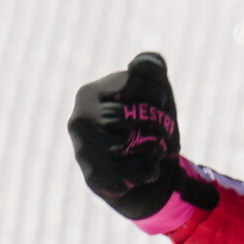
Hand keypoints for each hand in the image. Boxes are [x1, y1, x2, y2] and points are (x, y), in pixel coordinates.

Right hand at [68, 52, 218, 229]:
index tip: (158, 106)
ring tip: (151, 151)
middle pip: (137, 114)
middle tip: (163, 136)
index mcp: (89, 93)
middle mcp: (80, 119)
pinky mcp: (95, 178)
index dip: (158, 96)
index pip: (135, 81)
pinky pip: (138, 170)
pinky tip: (142, 172)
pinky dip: (151, 171)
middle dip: (161, 124)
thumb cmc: (146, 128)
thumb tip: (142, 65)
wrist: (144, 176)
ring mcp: (84, 150)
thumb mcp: (153, 92)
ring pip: (136, 142)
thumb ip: (151, 68)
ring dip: (156, 148)